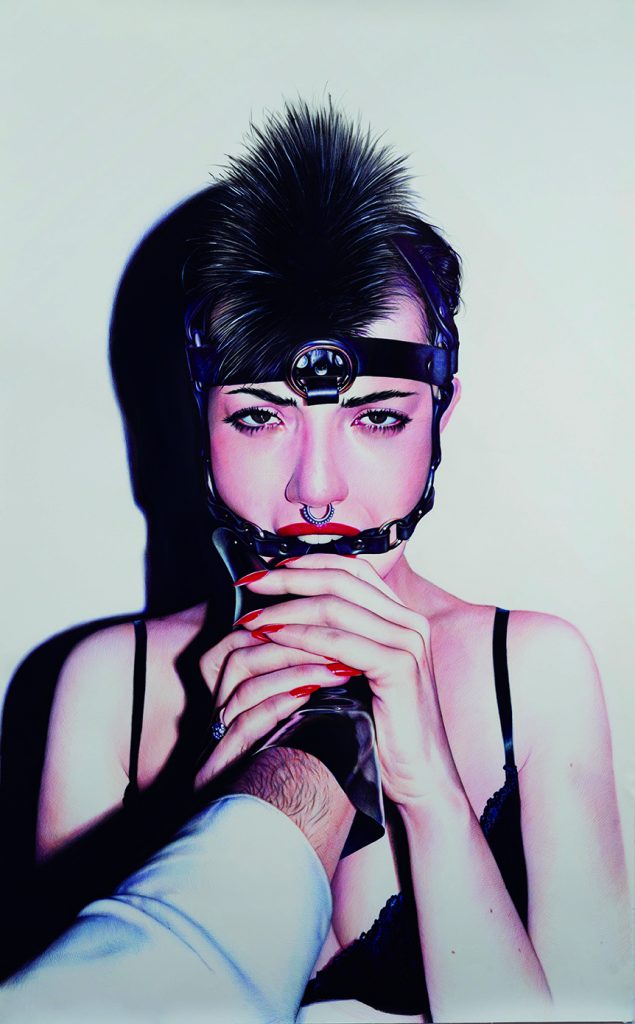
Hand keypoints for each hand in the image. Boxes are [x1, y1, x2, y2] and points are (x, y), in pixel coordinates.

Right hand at [195, 626, 356, 786]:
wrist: (281, 845)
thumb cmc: (306, 784)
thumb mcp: (310, 725)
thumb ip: (313, 684)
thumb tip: (346, 644)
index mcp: (234, 699)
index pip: (249, 641)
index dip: (291, 628)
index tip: (338, 625)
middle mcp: (217, 715)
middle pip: (241, 652)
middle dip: (295, 642)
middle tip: (342, 639)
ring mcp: (214, 742)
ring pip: (243, 682)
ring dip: (293, 669)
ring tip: (337, 668)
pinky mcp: (217, 772)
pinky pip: (243, 723)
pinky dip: (277, 704)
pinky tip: (310, 696)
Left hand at [233, 554, 460, 807]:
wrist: (419, 778)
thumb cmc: (383, 730)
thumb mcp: (358, 675)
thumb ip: (338, 641)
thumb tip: (287, 614)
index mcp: (402, 617)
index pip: (351, 569)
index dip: (306, 564)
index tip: (266, 570)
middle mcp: (410, 622)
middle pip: (341, 579)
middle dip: (289, 578)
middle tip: (250, 584)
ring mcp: (407, 642)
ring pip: (335, 607)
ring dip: (286, 609)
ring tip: (252, 618)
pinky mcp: (399, 667)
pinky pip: (338, 642)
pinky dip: (301, 637)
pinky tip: (273, 638)